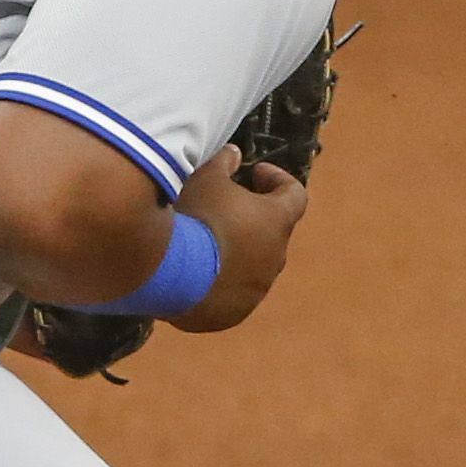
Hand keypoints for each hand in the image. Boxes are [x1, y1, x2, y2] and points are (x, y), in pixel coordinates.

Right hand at [163, 146, 305, 331]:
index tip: (255, 174)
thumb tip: (234, 154)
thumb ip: (223, 162)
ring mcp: (257, 288)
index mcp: (276, 220)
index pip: (295, 195)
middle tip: (224, 207)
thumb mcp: (206, 179)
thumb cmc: (194, 217)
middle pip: (273, 232)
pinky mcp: (236, 312)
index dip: (278, 180)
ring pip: (255, 266)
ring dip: (238, 253)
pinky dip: (222, 282)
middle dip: (253, 219)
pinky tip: (194, 274)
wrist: (170, 272)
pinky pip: (235, 294)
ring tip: (204, 243)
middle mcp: (275, 256)